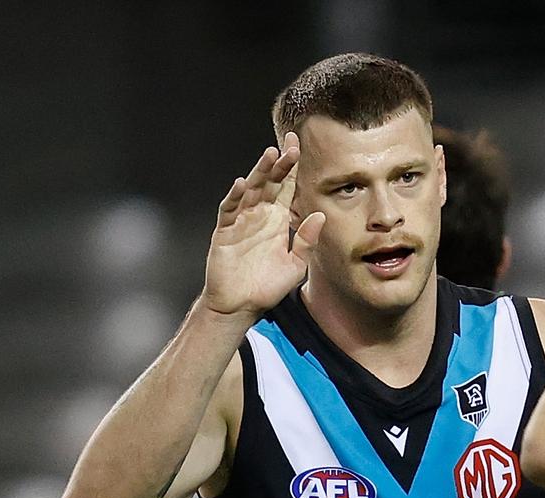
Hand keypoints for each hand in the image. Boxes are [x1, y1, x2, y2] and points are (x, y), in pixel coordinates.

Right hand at [202, 132, 325, 317]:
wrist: (241, 305)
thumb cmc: (267, 286)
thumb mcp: (296, 265)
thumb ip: (307, 240)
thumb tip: (320, 215)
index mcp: (278, 220)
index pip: (286, 188)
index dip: (293, 169)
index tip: (299, 147)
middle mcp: (259, 216)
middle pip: (270, 184)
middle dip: (279, 164)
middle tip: (290, 146)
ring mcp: (241, 221)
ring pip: (250, 191)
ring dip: (259, 173)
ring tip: (270, 156)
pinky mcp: (225, 232)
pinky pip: (229, 210)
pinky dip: (234, 197)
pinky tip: (241, 184)